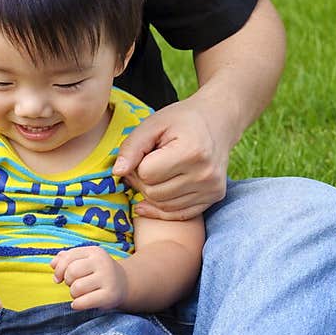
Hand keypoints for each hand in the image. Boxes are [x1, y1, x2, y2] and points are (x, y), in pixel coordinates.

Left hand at [51, 245, 127, 310]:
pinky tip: (78, 304)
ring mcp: (107, 279)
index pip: (68, 257)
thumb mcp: (84, 261)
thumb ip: (66, 259)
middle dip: (68, 281)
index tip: (58, 278)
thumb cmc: (97, 272)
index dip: (59, 269)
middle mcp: (102, 263)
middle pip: (71, 272)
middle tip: (74, 285)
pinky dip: (77, 304)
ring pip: (76, 287)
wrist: (124, 284)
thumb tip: (53, 264)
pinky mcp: (109, 295)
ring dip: (73, 294)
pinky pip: (84, 301)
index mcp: (94, 251)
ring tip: (80, 294)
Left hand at [112, 96, 228, 219]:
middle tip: (146, 164)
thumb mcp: (153, 124)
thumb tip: (117, 173)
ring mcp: (212, 188)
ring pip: (164, 206)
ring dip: (152, 193)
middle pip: (154, 193)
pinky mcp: (214, 197)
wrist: (218, 121)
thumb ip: (131, 147)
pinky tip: (151, 199)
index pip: (147, 174)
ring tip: (157, 172)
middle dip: (143, 180)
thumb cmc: (181, 120)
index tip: (144, 154)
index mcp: (191, 152)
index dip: (138, 165)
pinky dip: (162, 208)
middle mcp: (205, 174)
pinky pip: (179, 214)